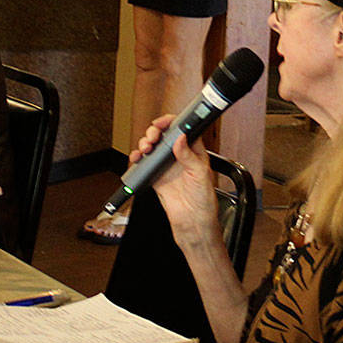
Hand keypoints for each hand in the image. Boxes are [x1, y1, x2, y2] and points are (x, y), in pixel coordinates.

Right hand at [134, 115, 220, 247]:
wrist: (192, 221)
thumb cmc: (204, 199)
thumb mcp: (200, 174)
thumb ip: (188, 155)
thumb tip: (180, 138)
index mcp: (194, 151)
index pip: (182, 129)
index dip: (172, 122)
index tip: (163, 122)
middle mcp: (179, 155)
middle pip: (164, 135)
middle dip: (155, 131)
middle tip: (152, 136)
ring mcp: (167, 165)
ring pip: (153, 146)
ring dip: (145, 143)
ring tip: (145, 147)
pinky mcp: (156, 175)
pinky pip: (144, 162)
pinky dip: (138, 157)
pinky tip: (138, 157)